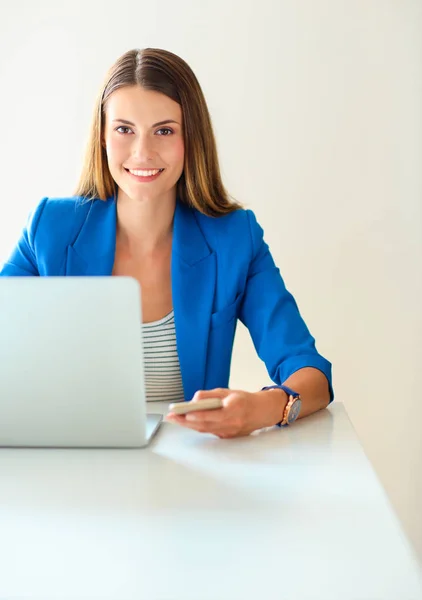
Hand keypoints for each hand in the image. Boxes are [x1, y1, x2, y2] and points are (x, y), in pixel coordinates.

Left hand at [165, 387, 285, 438]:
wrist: (262, 411)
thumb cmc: (245, 400)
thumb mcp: (228, 392)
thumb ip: (211, 395)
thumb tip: (194, 399)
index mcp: (234, 409)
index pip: (212, 414)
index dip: (197, 415)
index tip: (184, 413)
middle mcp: (232, 424)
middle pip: (205, 425)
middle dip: (186, 421)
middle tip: (171, 417)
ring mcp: (230, 433)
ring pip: (205, 430)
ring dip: (189, 425)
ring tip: (175, 419)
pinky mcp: (228, 437)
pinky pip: (210, 432)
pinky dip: (198, 427)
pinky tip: (188, 422)